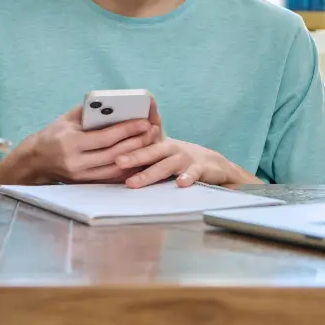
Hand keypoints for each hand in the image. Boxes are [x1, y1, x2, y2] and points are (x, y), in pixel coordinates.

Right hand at [0, 104, 161, 184]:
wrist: (36, 160)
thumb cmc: (54, 134)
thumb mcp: (67, 118)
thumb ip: (90, 111)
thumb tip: (116, 104)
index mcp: (70, 143)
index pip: (105, 137)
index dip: (127, 130)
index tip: (144, 121)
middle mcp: (76, 162)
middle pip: (114, 154)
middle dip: (136, 142)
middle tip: (153, 131)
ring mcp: (81, 176)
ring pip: (115, 168)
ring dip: (136, 156)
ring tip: (150, 143)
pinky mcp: (85, 183)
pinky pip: (111, 177)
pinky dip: (127, 169)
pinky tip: (139, 160)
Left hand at [113, 138, 261, 188]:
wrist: (214, 164)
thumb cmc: (180, 158)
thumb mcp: (162, 149)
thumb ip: (142, 144)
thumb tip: (116, 144)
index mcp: (159, 144)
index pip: (141, 141)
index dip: (126, 142)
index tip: (110, 144)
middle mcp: (171, 149)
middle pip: (150, 152)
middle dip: (134, 156)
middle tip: (118, 161)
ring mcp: (185, 159)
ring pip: (166, 165)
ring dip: (150, 173)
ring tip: (134, 182)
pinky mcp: (201, 169)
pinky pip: (193, 174)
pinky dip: (187, 178)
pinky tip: (180, 184)